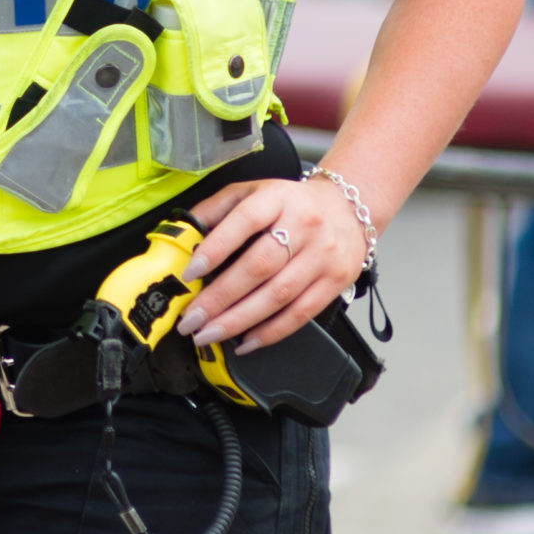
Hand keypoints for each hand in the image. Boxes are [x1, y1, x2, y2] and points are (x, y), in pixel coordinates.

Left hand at [169, 175, 367, 353]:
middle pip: (259, 266)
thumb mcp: (253, 191)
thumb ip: (217, 208)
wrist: (349, 209)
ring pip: (278, 295)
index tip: (189, 273)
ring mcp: (322, 256)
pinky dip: (271, 332)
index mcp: (278, 198)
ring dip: (239, 320)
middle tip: (192, 319)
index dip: (215, 248)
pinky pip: (301, 313)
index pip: (244, 221)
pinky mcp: (335, 281)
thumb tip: (184, 234)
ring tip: (209, 334)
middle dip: (220, 297)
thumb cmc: (291, 204)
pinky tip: (245, 342)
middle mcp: (303, 226)